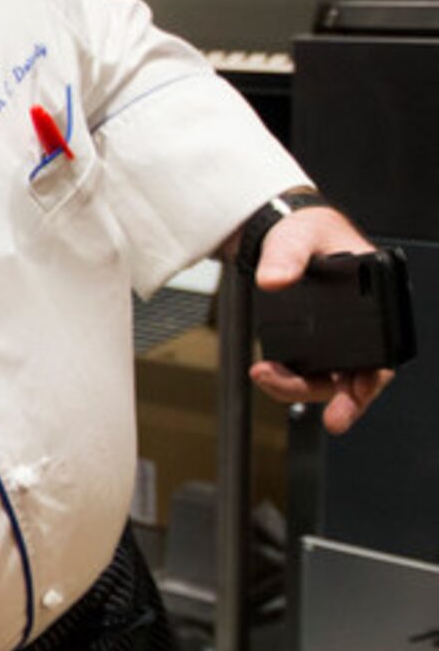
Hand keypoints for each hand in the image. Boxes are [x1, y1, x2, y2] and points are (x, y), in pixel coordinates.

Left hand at [246, 203, 394, 433]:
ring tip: (268, 378)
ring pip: (330, 379)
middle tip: (335, 420)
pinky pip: (307, 372)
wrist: (279, 232)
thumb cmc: (303, 231)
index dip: (374, 378)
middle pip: (361, 374)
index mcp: (375, 294)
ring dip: (302, 389)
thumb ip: (286, 257)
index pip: (384, 348)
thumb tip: (275, 279)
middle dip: (346, 401)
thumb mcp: (296, 237)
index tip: (354, 394)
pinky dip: (287, 379)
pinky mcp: (313, 343)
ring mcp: (337, 336)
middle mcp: (361, 323)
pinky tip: (266, 374)